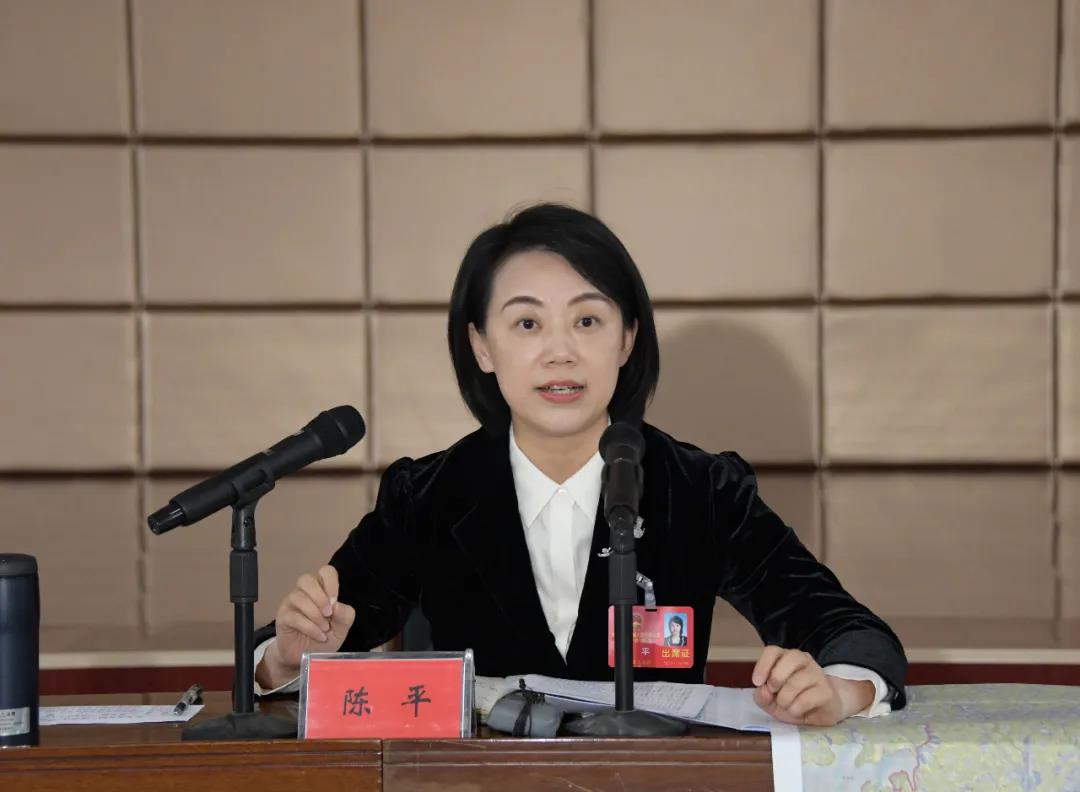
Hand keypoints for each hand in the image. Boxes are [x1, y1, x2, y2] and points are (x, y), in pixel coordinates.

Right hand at [258, 565, 355, 687]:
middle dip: (320, 596)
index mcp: (321, 590)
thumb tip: (336, 605)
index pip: (325, 572)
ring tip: (325, 629)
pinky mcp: (283, 617)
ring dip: (315, 614)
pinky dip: (309, 627)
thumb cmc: (324, 636)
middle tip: (329, 614)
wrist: (306, 656)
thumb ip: (345, 615)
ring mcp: (291, 604)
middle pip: (306, 579)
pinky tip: (319, 635)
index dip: (331, 582)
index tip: (335, 600)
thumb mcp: (342, 628)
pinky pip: (294, 616)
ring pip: (299, 597)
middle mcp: (304, 593)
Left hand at [751, 646, 873, 726]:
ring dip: (785, 699)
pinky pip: (806, 699)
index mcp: (787, 658)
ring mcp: (817, 673)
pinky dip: (796, 709)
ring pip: (796, 682)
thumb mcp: (772, 701)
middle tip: (774, 692)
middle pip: (790, 658)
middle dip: (776, 678)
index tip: (757, 682)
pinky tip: (798, 711)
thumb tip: (763, 691)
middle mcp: (804, 660)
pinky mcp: (826, 690)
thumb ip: (762, 696)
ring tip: (786, 705)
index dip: (763, 665)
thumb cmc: (794, 701)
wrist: (823, 712)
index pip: (773, 651)